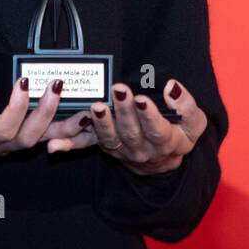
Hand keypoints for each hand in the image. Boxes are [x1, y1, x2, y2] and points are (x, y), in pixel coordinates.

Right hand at [0, 76, 89, 171]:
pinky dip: (58, 128)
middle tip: (58, 86)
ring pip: (37, 140)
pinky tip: (75, 115)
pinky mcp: (9, 139)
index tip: (24, 81)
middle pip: (27, 137)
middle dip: (46, 113)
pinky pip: (37, 136)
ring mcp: (2, 145)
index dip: (16, 108)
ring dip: (62, 127)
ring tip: (85, 110)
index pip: (2, 129)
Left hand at [44, 79, 206, 175]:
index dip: (149, 115)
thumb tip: (171, 87)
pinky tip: (53, 145)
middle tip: (117, 92)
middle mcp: (141, 150)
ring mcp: (121, 151)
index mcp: (165, 141)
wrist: (164, 161)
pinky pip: (87, 146)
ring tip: (95, 107)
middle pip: (131, 132)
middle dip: (123, 111)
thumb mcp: (194, 123)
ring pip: (108, 139)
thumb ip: (187, 106)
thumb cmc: (179, 134)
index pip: (157, 129)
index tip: (142, 99)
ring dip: (100, 124)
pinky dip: (69, 146)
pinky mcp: (105, 148)